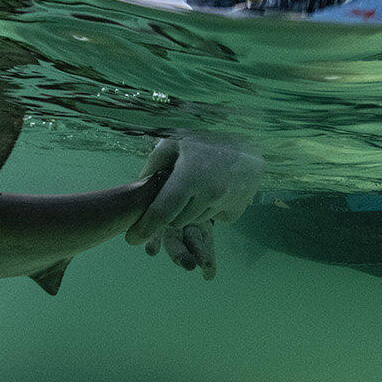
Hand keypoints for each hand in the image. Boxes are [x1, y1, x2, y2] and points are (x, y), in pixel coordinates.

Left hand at [126, 136, 263, 278]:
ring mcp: (225, 204)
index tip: (131, 239)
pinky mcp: (237, 210)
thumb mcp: (175, 142)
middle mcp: (209, 194)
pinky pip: (212, 219)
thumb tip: (140, 187)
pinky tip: (213, 190)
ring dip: (189, 210)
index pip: (162, 213)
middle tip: (173, 195)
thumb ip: (154, 164)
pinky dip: (208, 209)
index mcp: (190, 177)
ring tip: (196, 186)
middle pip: (176, 221)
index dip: (144, 229)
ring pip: (194, 221)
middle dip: (169, 213)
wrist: (250, 143)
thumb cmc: (206, 141)